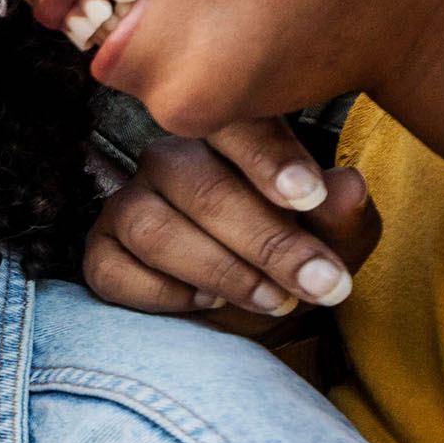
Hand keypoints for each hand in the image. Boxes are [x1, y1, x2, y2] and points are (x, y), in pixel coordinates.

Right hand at [85, 120, 377, 328]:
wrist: (249, 315)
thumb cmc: (292, 264)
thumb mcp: (337, 244)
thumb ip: (342, 217)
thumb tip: (345, 187)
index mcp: (228, 138)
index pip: (238, 126)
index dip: (270, 160)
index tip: (309, 198)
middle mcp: (169, 161)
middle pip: (202, 190)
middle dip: (266, 242)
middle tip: (319, 283)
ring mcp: (126, 205)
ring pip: (154, 230)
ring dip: (220, 271)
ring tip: (270, 299)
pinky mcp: (98, 252)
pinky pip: (115, 270)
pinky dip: (165, 296)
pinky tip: (206, 305)